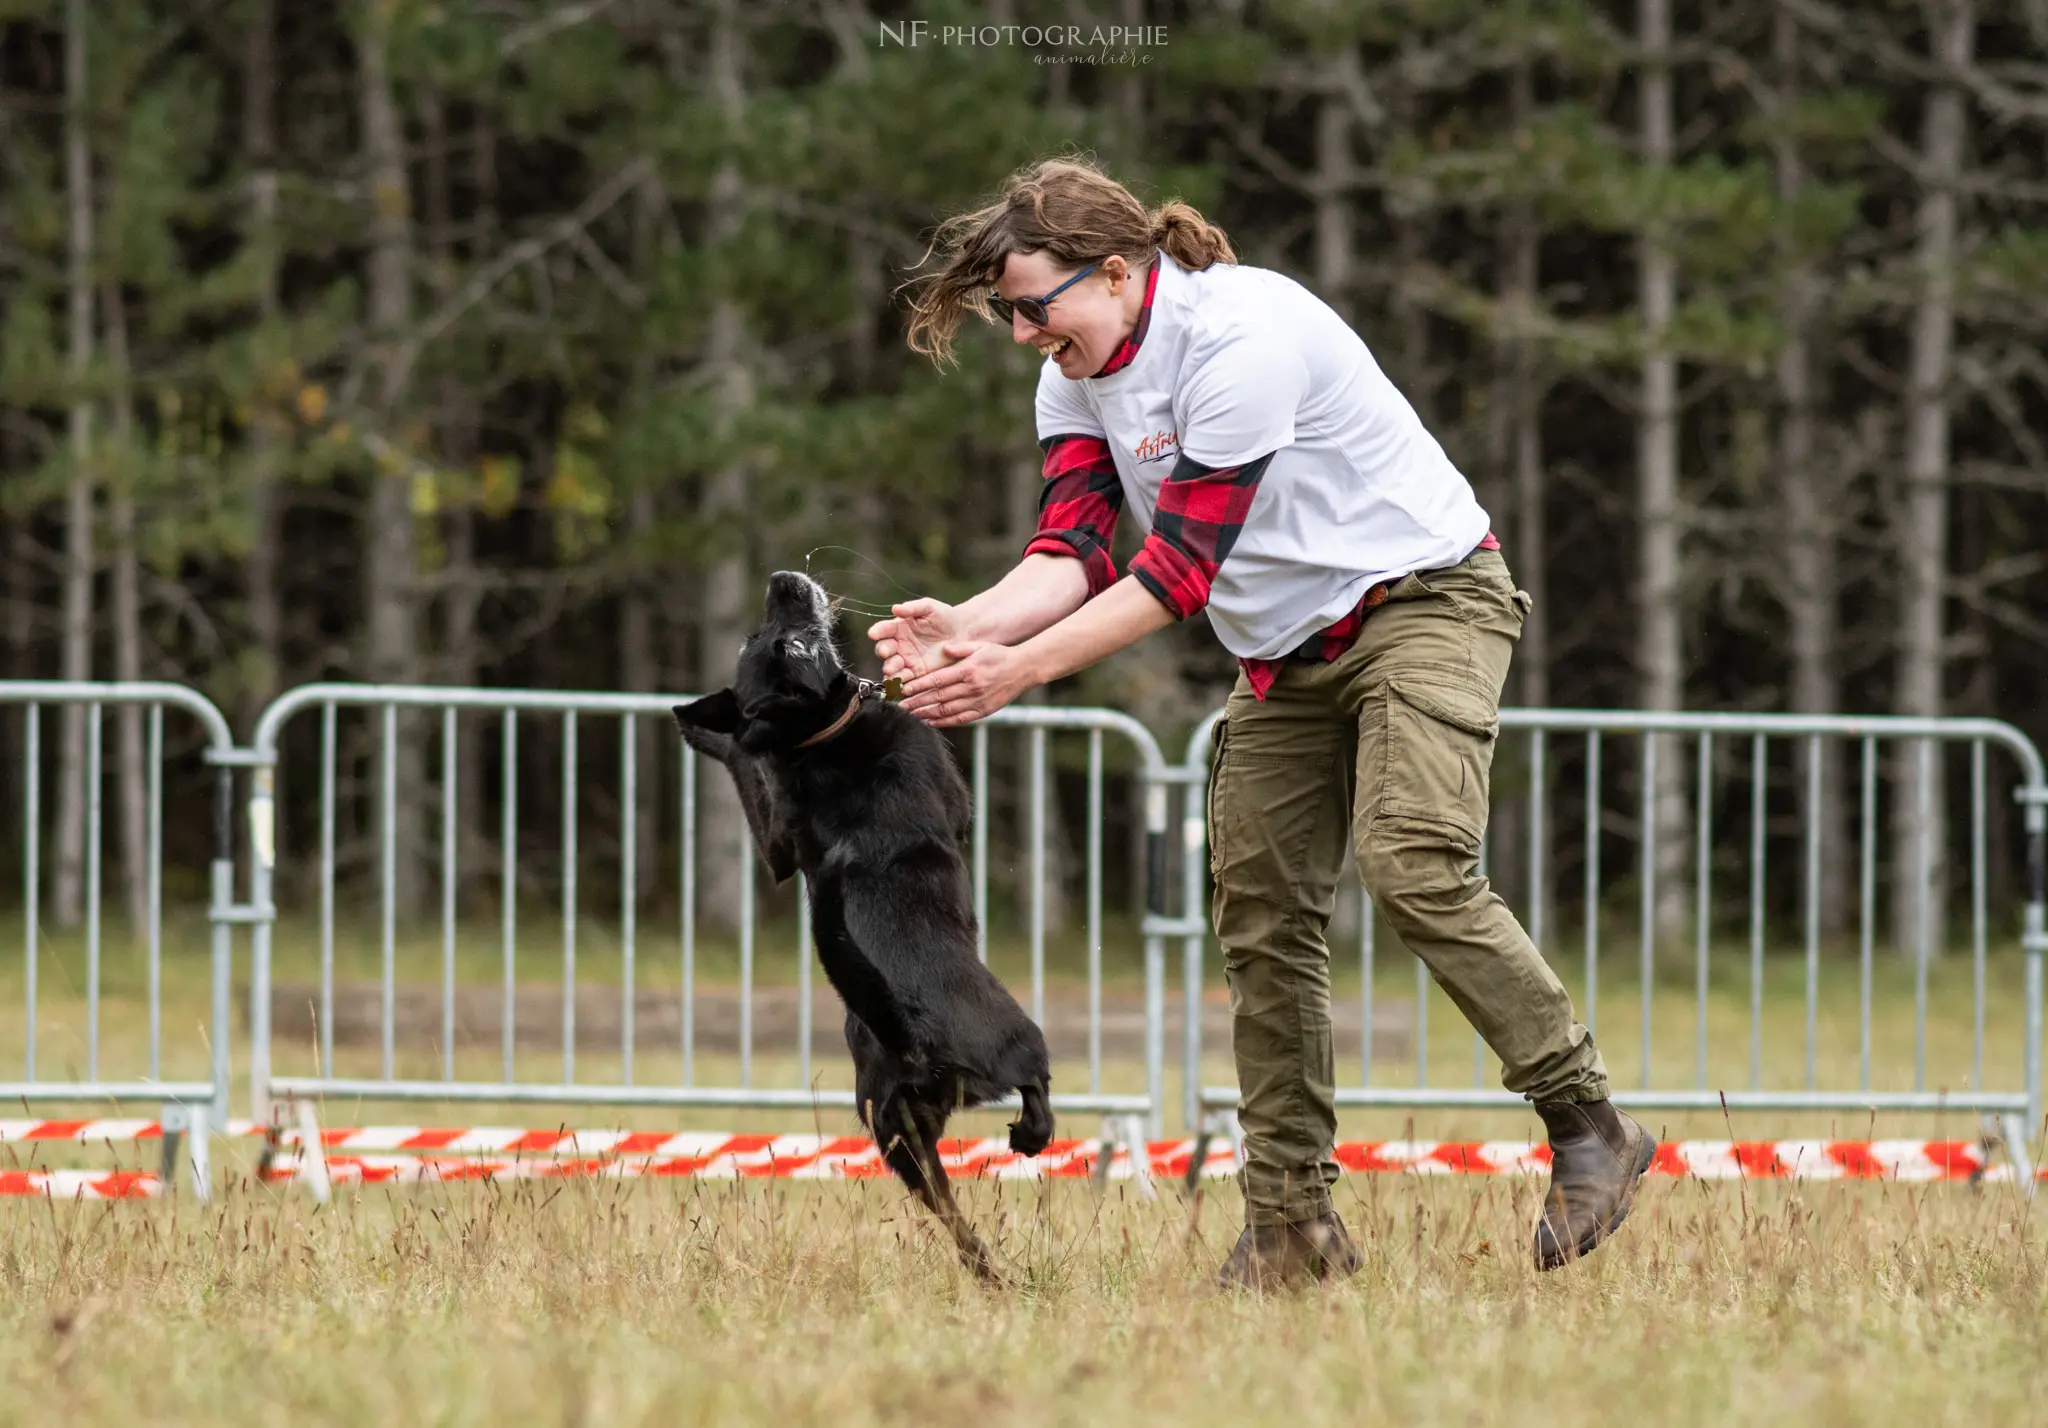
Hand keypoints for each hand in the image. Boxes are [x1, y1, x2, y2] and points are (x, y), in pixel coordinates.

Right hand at [867, 598, 963, 683]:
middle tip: (886, 652)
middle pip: (884, 650)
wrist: (962, 634)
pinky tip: (900, 684)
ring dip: (889, 669)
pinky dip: (900, 683)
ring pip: (891, 667)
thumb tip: (895, 608)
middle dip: (883, 651)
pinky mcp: (916, 673)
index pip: (883, 629)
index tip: (873, 633)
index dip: (877, 631)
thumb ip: (912, 608)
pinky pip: (904, 679)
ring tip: (891, 671)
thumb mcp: (929, 607)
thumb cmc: (944, 617)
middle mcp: (899, 644)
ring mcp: (906, 660)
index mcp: (898, 627)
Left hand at [899, 641, 1037, 727]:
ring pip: (947, 711)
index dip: (919, 686)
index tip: (904, 689)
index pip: (937, 680)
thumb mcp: (979, 646)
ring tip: (911, 715)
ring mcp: (977, 701)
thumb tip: (943, 648)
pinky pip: (960, 719)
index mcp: (968, 670)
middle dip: (917, 702)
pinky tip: (931, 721)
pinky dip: (944, 722)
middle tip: (900, 705)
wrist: (1023, 670)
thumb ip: (960, 648)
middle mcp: (971, 688)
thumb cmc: (999, 655)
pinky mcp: (983, 711)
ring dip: (927, 714)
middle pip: (938, 697)